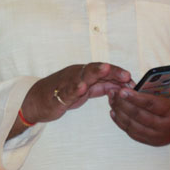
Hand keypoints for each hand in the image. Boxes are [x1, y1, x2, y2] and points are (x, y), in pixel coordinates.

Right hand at [9, 63, 131, 138]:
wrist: (37, 100)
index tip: (132, 79)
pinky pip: (67, 90)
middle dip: (112, 71)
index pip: (105, 71)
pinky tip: (82, 87)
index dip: (118, 74)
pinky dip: (75, 88)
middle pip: (96, 70)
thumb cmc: (62, 93)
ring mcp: (67, 82)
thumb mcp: (86, 90)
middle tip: (126, 74)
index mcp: (85, 73)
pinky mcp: (58, 94)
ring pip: (83, 75)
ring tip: (105, 69)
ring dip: (94, 72)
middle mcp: (77, 74)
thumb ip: (102, 86)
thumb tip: (122, 86)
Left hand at [108, 72, 169, 145]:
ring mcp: (157, 137)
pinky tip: (114, 112)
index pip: (152, 105)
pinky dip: (121, 123)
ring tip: (111, 99)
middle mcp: (165, 128)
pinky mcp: (151, 141)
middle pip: (139, 116)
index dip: (136, 98)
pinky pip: (132, 133)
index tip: (123, 90)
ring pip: (133, 126)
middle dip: (123, 103)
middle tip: (113, 91)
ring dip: (119, 112)